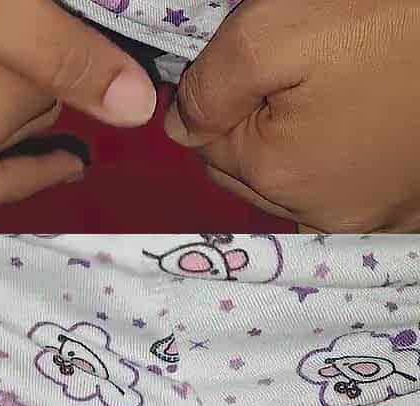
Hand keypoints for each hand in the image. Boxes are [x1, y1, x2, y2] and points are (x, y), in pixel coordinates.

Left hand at [165, 0, 419, 232]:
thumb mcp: (267, 34)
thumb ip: (207, 90)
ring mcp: (375, 216)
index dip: (215, 102)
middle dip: (245, 128)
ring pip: (292, 184)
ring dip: (287, 147)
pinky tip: (345, 133)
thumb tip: (178, 129)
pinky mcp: (409, 205)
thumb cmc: (379, 15)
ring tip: (319, 100)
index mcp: (281, 175)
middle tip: (283, 78)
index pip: (207, 147)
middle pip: (247, 172)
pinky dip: (330, 165)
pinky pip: (340, 192)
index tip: (245, 66)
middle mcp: (325, 213)